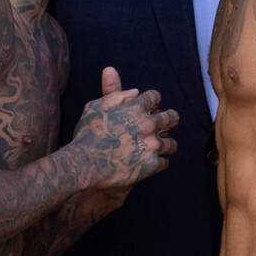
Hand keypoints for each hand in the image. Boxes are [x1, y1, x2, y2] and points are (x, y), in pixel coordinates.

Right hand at [72, 67, 179, 187]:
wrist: (84, 165)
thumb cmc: (87, 135)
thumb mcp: (96, 107)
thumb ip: (117, 94)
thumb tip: (136, 90)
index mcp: (136, 107)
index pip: (155, 97)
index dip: (152, 100)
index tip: (150, 106)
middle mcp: (148, 124)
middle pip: (171, 117)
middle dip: (169, 118)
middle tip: (167, 122)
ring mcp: (151, 145)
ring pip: (171, 143)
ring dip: (165, 143)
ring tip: (159, 146)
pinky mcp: (151, 165)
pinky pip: (165, 162)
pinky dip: (159, 162)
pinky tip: (151, 161)